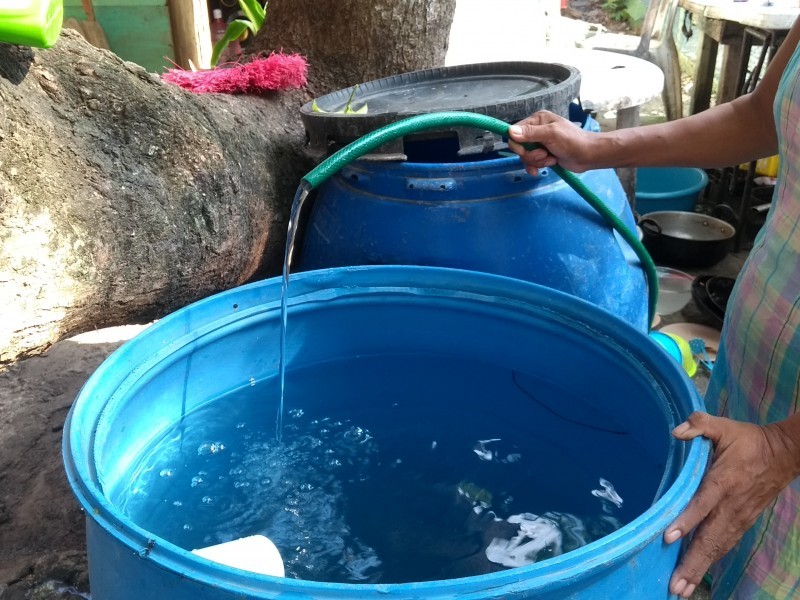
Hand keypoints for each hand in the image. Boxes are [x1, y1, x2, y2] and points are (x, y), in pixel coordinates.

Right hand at [507, 110, 598, 175]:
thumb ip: (531, 133)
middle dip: (531, 155)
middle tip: (544, 154)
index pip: (515, 132)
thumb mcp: (551, 134)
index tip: (525, 150)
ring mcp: (540, 144)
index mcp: (537, 120)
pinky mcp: (543, 155)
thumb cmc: (573, 141)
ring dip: (538, 161)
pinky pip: (531, 163)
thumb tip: (510, 131)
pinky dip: (537, 167)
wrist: (588, 156)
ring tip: (551, 159)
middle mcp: (536, 130)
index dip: (518, 144)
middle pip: (519, 147)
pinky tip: (546, 167)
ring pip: (526, 157)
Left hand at [664, 411, 799, 597]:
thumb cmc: (748, 440)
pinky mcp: (743, 522)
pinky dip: (710, 561)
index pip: (703, 504)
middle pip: (709, 538)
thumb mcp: (723, 426)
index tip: (669, 537)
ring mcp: (738, 517)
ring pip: (717, 547)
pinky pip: (725, 545)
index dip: (687, 520)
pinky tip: (697, 575)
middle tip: (674, 586)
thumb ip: (700, 424)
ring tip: (681, 590)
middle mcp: (730, 505)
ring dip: (699, 568)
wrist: (784, 455)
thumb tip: (678, 430)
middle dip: (691, 563)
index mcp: (723, 481)